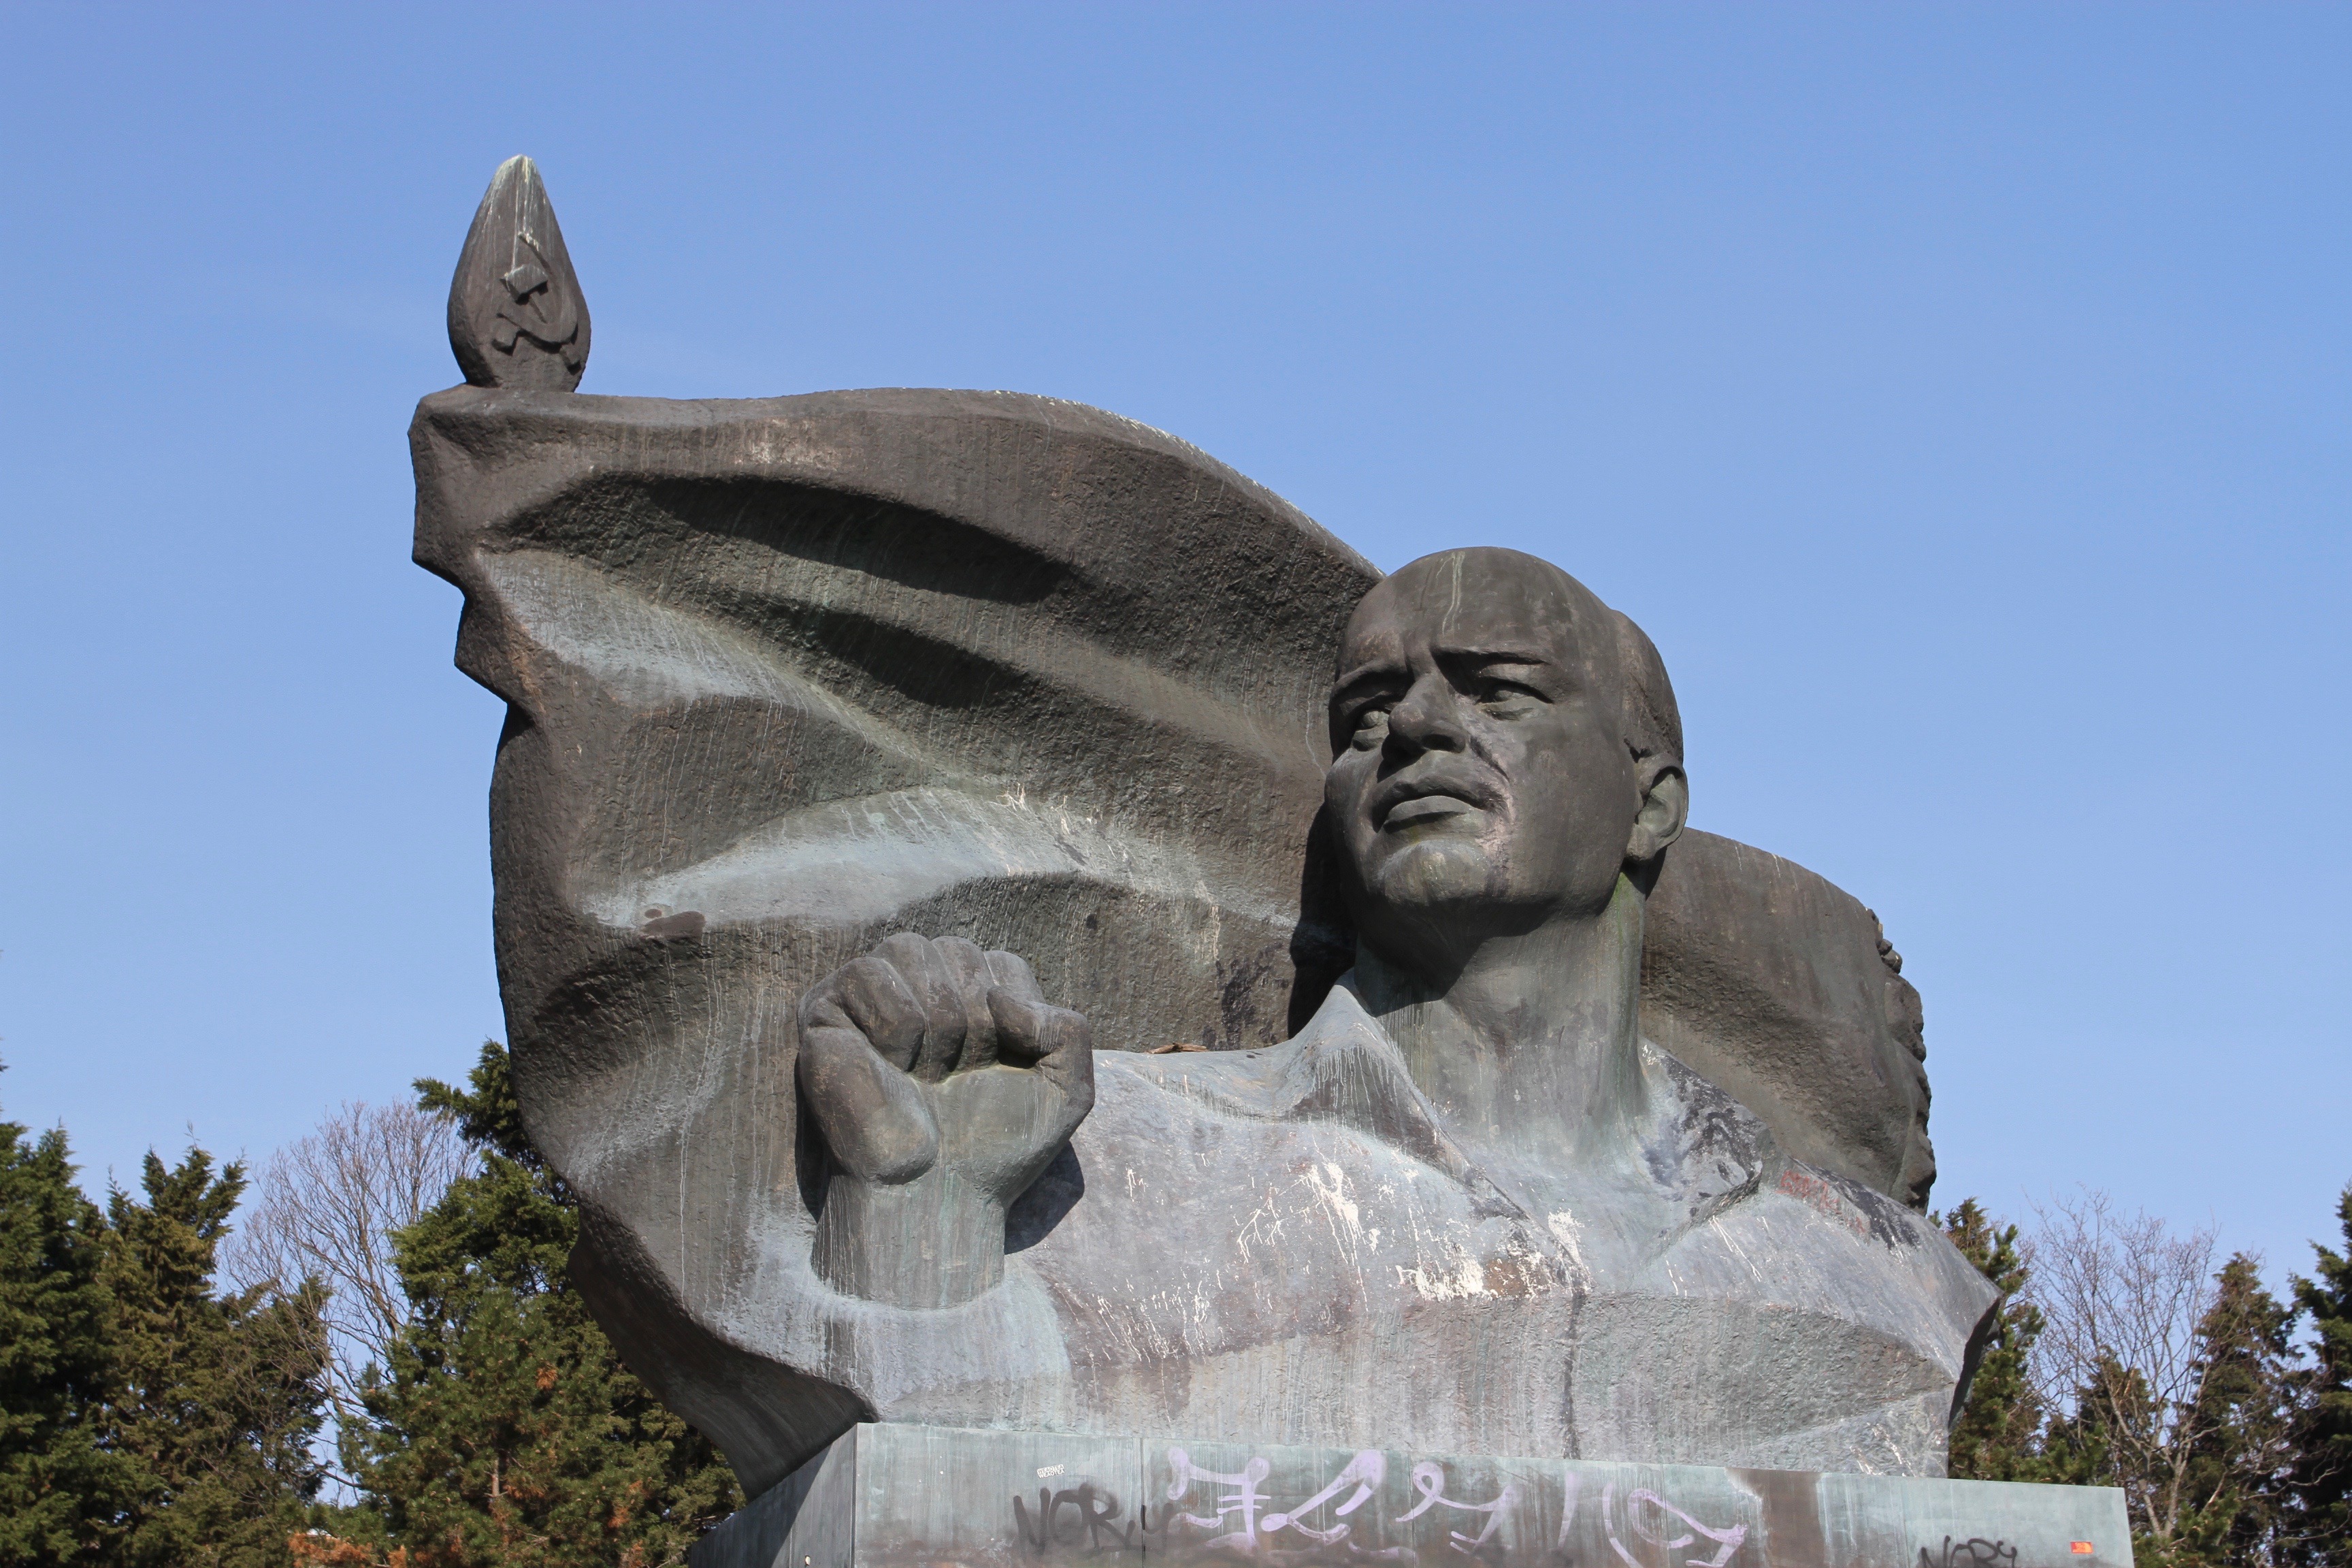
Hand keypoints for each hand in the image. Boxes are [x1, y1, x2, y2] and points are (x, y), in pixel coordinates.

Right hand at [797, 934, 1093, 1307]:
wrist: (933, 1200)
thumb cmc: (994, 1150)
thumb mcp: (1067, 1092)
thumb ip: (1070, 1029)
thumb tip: (1000, 996)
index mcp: (971, 997)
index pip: (1001, 965)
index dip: (1011, 1021)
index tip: (996, 1074)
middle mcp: (920, 988)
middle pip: (957, 951)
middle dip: (972, 1023)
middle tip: (955, 1080)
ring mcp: (871, 996)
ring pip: (910, 949)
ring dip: (934, 1022)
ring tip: (925, 1074)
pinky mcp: (824, 1010)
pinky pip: (867, 971)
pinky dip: (894, 1023)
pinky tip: (892, 1065)